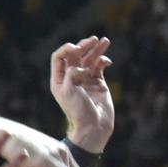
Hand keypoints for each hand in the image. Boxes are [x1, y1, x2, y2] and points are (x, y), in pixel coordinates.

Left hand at [51, 36, 114, 152]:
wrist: (93, 126)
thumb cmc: (77, 111)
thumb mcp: (69, 92)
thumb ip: (71, 75)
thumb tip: (79, 67)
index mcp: (59, 79)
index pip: (59, 57)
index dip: (66, 49)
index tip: (76, 48)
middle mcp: (71, 77)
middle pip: (75, 55)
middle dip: (84, 46)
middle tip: (93, 39)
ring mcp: (85, 79)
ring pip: (90, 59)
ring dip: (97, 49)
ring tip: (105, 41)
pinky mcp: (98, 82)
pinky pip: (100, 67)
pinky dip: (103, 61)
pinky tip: (107, 61)